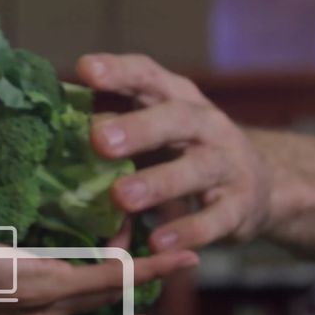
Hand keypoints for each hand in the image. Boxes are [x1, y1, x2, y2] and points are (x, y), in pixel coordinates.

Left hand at [78, 53, 277, 250]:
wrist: (260, 187)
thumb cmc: (183, 156)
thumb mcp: (151, 140)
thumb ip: (109, 144)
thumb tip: (54, 156)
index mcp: (176, 99)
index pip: (148, 76)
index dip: (119, 71)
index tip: (87, 70)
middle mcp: (206, 124)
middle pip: (175, 117)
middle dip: (138, 127)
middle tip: (99, 140)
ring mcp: (228, 164)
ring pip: (195, 169)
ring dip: (157, 183)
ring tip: (122, 198)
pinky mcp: (239, 206)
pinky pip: (215, 219)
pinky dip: (187, 231)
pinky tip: (158, 243)